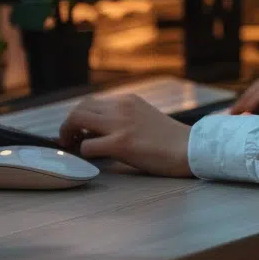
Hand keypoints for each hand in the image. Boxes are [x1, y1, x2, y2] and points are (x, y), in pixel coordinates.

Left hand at [58, 94, 192, 177]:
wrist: (190, 149)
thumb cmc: (170, 140)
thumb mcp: (145, 118)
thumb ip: (123, 119)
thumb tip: (96, 132)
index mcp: (129, 100)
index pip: (92, 102)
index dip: (79, 118)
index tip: (78, 132)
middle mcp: (122, 107)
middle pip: (80, 108)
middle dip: (68, 124)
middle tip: (69, 140)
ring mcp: (121, 124)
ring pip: (77, 119)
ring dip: (68, 134)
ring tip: (72, 147)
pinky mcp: (121, 143)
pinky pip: (88, 146)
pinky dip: (83, 153)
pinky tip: (90, 159)